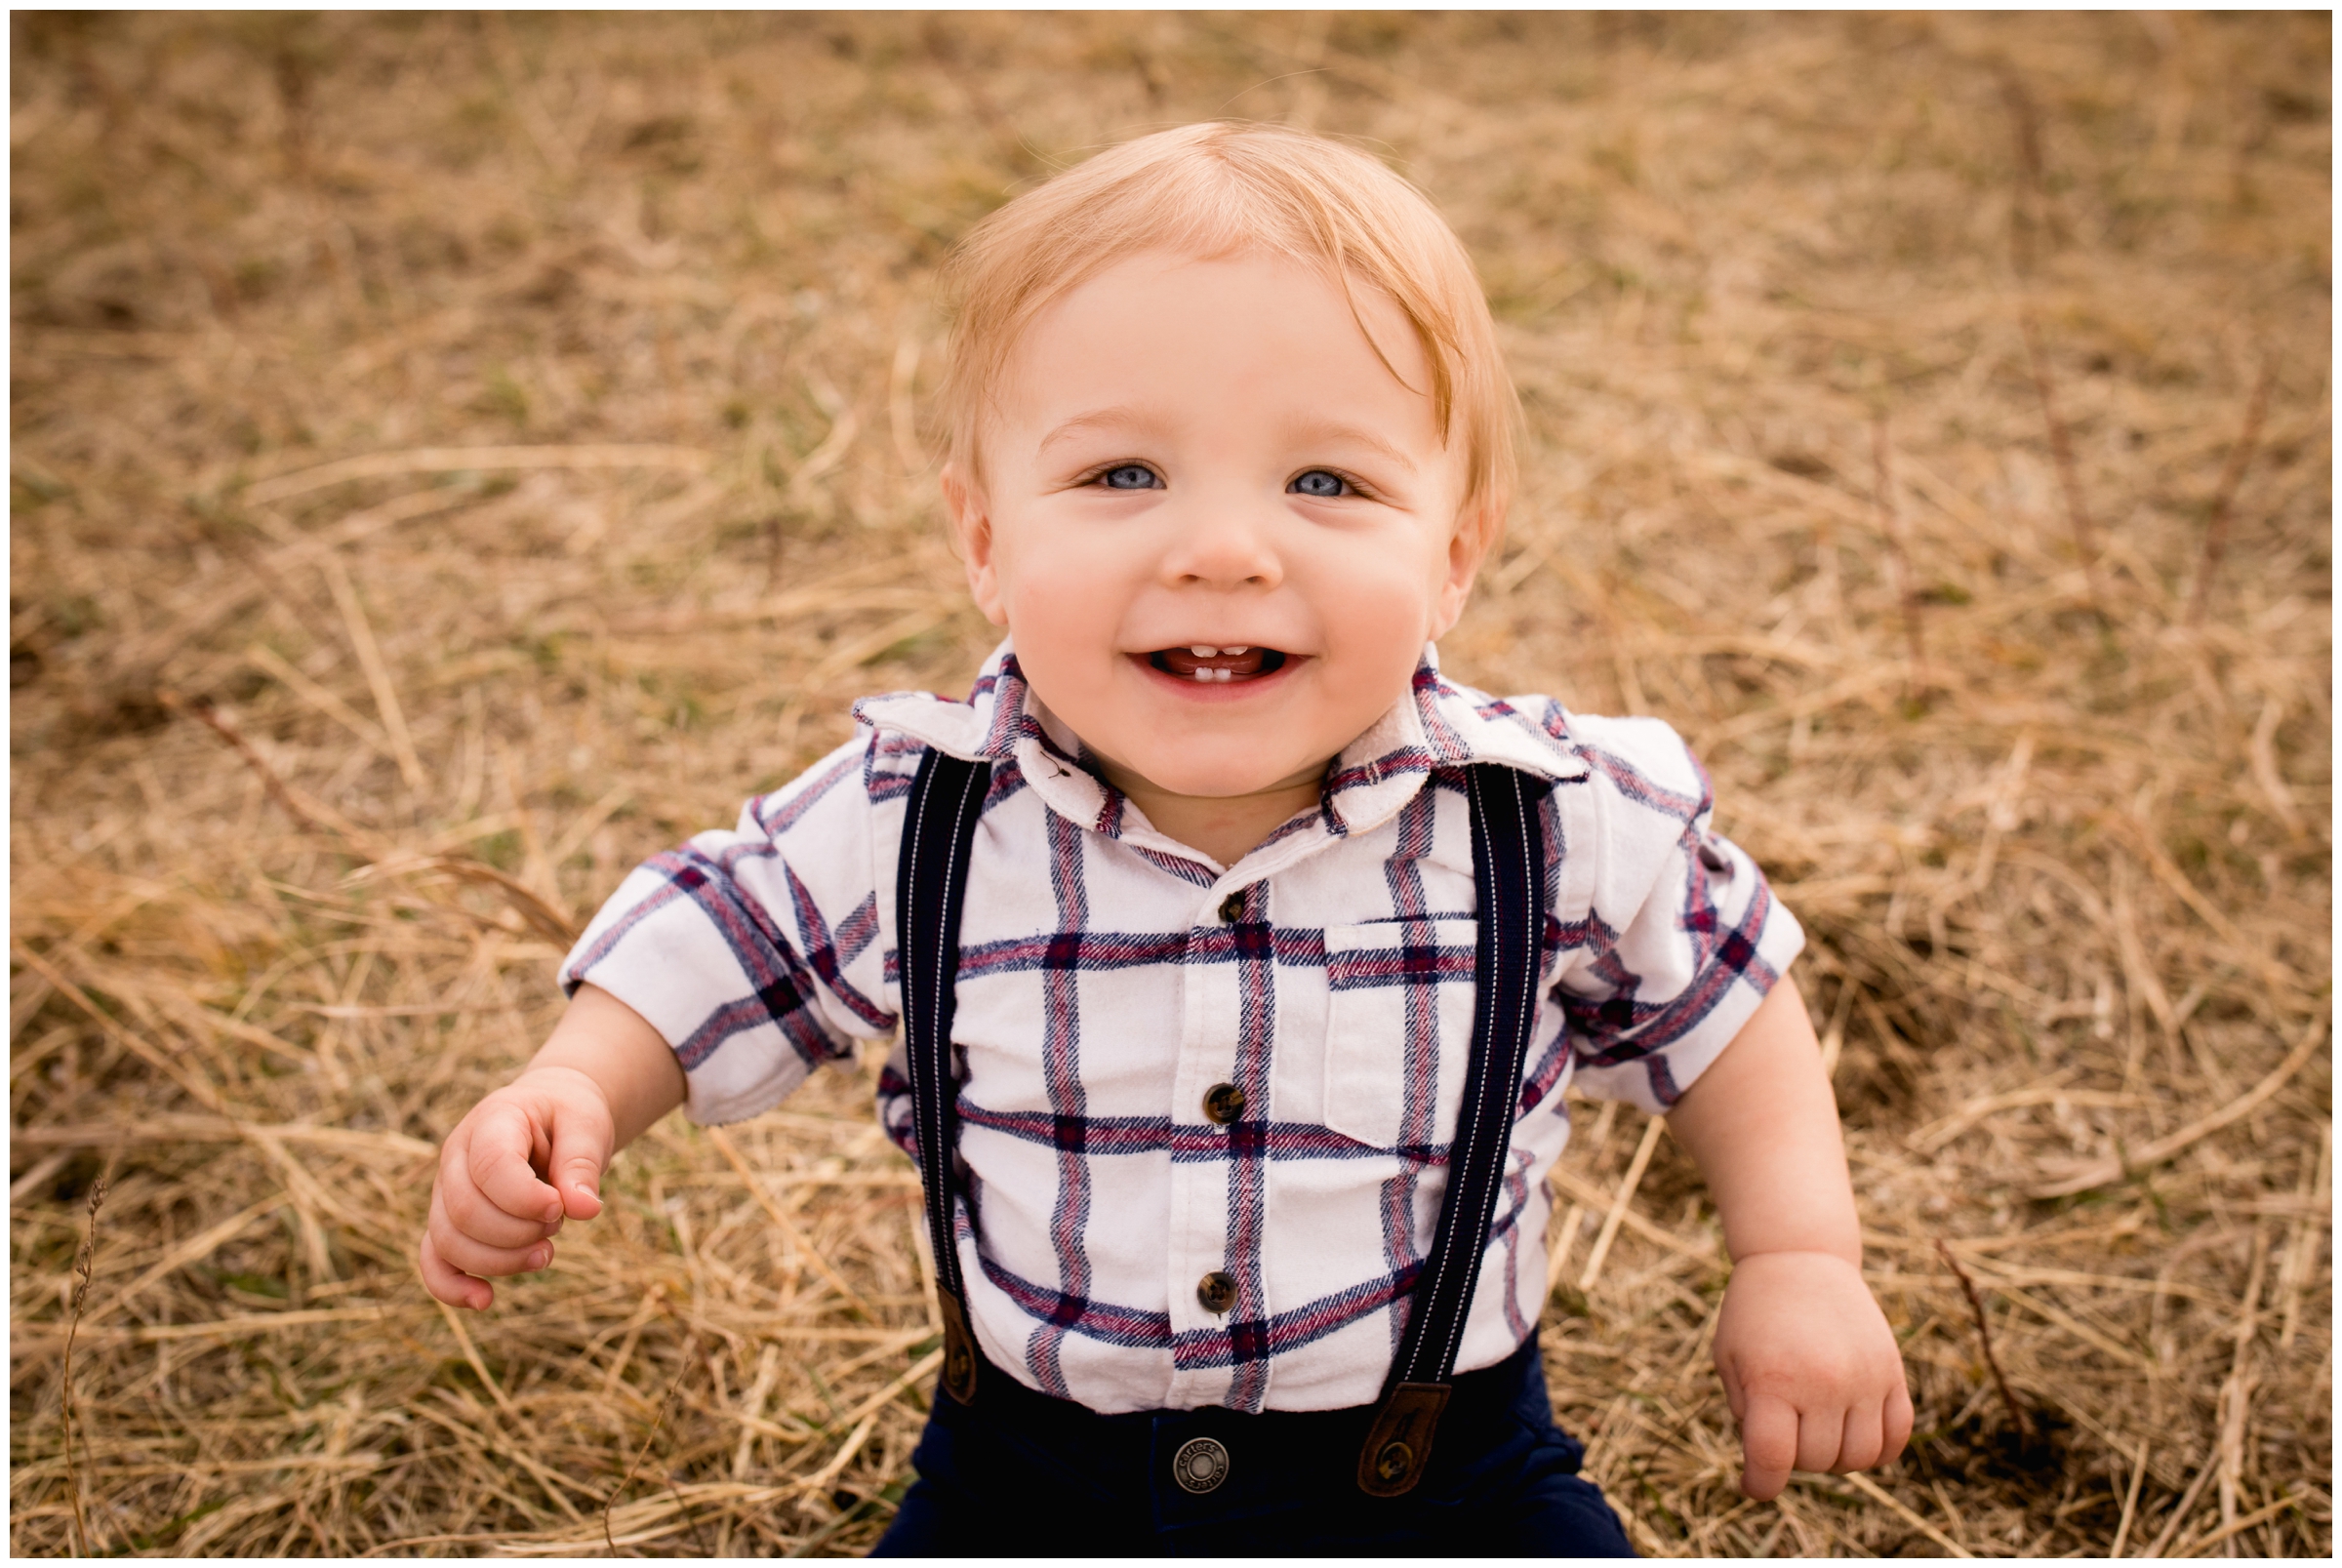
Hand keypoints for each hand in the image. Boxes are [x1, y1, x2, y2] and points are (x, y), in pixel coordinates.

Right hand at [419, 1066, 614, 1308]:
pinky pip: (434, 1261)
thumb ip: (583, 1164)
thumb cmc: (568, 1119)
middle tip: (557, 1225)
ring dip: (501, 1261)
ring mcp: (446, 1191)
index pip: (489, 1166)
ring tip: (546, 1252)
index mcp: (491, 1121)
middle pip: (465, 1212)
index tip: (559, 1208)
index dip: (525, 1198)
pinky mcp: (449, 1223)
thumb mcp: (586, 1126)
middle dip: (519, 1233)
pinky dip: (453, 1286)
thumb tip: (585, 1209)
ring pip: (449, 1242)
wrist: (552, 1116)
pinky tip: (485, 1300)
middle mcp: (456, 1156)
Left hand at [1712, 1249, 1912, 1499]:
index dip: (1760, 1484)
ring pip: (1859, 1458)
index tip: (1754, 1484)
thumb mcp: (1729, 1359)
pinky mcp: (1893, 1372)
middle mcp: (1824, 1382)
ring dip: (1834, 1456)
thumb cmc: (1753, 1313)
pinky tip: (1851, 1429)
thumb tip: (1771, 1466)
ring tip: (1814, 1427)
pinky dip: (1877, 1447)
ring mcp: (1865, 1378)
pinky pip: (1897, 1436)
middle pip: (1816, 1462)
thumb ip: (1746, 1416)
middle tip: (1782, 1427)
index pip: (1773, 1460)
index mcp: (1773, 1380)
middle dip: (1793, 1457)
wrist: (1800, 1258)